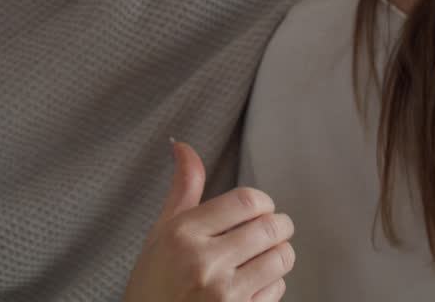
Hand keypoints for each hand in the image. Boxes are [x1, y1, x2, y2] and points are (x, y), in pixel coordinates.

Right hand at [123, 140, 294, 301]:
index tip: (258, 210)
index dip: (262, 202)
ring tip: (261, 257)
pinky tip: (251, 285)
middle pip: (271, 227)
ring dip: (278, 254)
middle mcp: (203, 263)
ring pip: (281, 258)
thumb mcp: (161, 234)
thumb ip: (182, 190)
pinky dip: (271, 284)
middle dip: (278, 226)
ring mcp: (224, 294)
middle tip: (269, 232)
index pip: (247, 200)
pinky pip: (277, 289)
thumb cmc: (153, 285)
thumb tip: (183, 146)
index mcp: (183, 234)